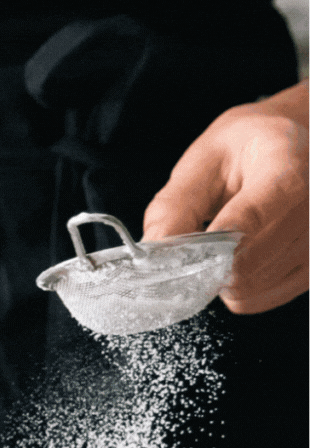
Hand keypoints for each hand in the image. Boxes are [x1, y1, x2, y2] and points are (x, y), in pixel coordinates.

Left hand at [142, 81, 307, 313]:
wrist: (299, 147)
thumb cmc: (250, 149)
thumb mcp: (206, 159)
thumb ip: (176, 204)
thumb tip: (152, 254)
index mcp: (290, 166)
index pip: (250, 219)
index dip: (209, 244)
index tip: (183, 252)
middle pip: (245, 264)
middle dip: (206, 262)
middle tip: (197, 240)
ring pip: (248, 288)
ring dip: (220, 275)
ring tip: (226, 240)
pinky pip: (258, 300)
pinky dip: (236, 288)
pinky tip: (240, 255)